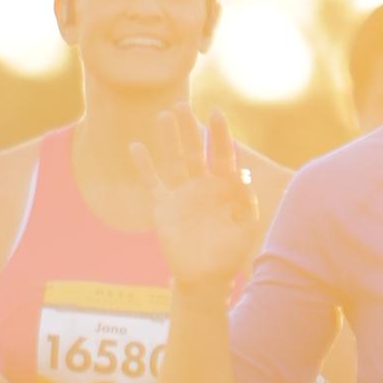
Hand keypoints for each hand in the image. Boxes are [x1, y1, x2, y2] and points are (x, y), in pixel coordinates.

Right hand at [129, 108, 261, 293]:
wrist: (205, 277)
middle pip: (194, 150)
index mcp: (224, 186)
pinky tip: (136, 146)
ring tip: (164, 115)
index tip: (216, 113)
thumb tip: (243, 174)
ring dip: (168, 139)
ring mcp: (181, 194)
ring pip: (173, 160)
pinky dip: (144, 165)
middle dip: (189, 128)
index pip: (222, 153)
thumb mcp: (245, 226)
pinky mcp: (163, 206)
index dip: (220, 134)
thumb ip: (246, 201)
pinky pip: (152, 182)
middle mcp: (202, 184)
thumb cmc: (230, 253)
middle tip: (182, 105)